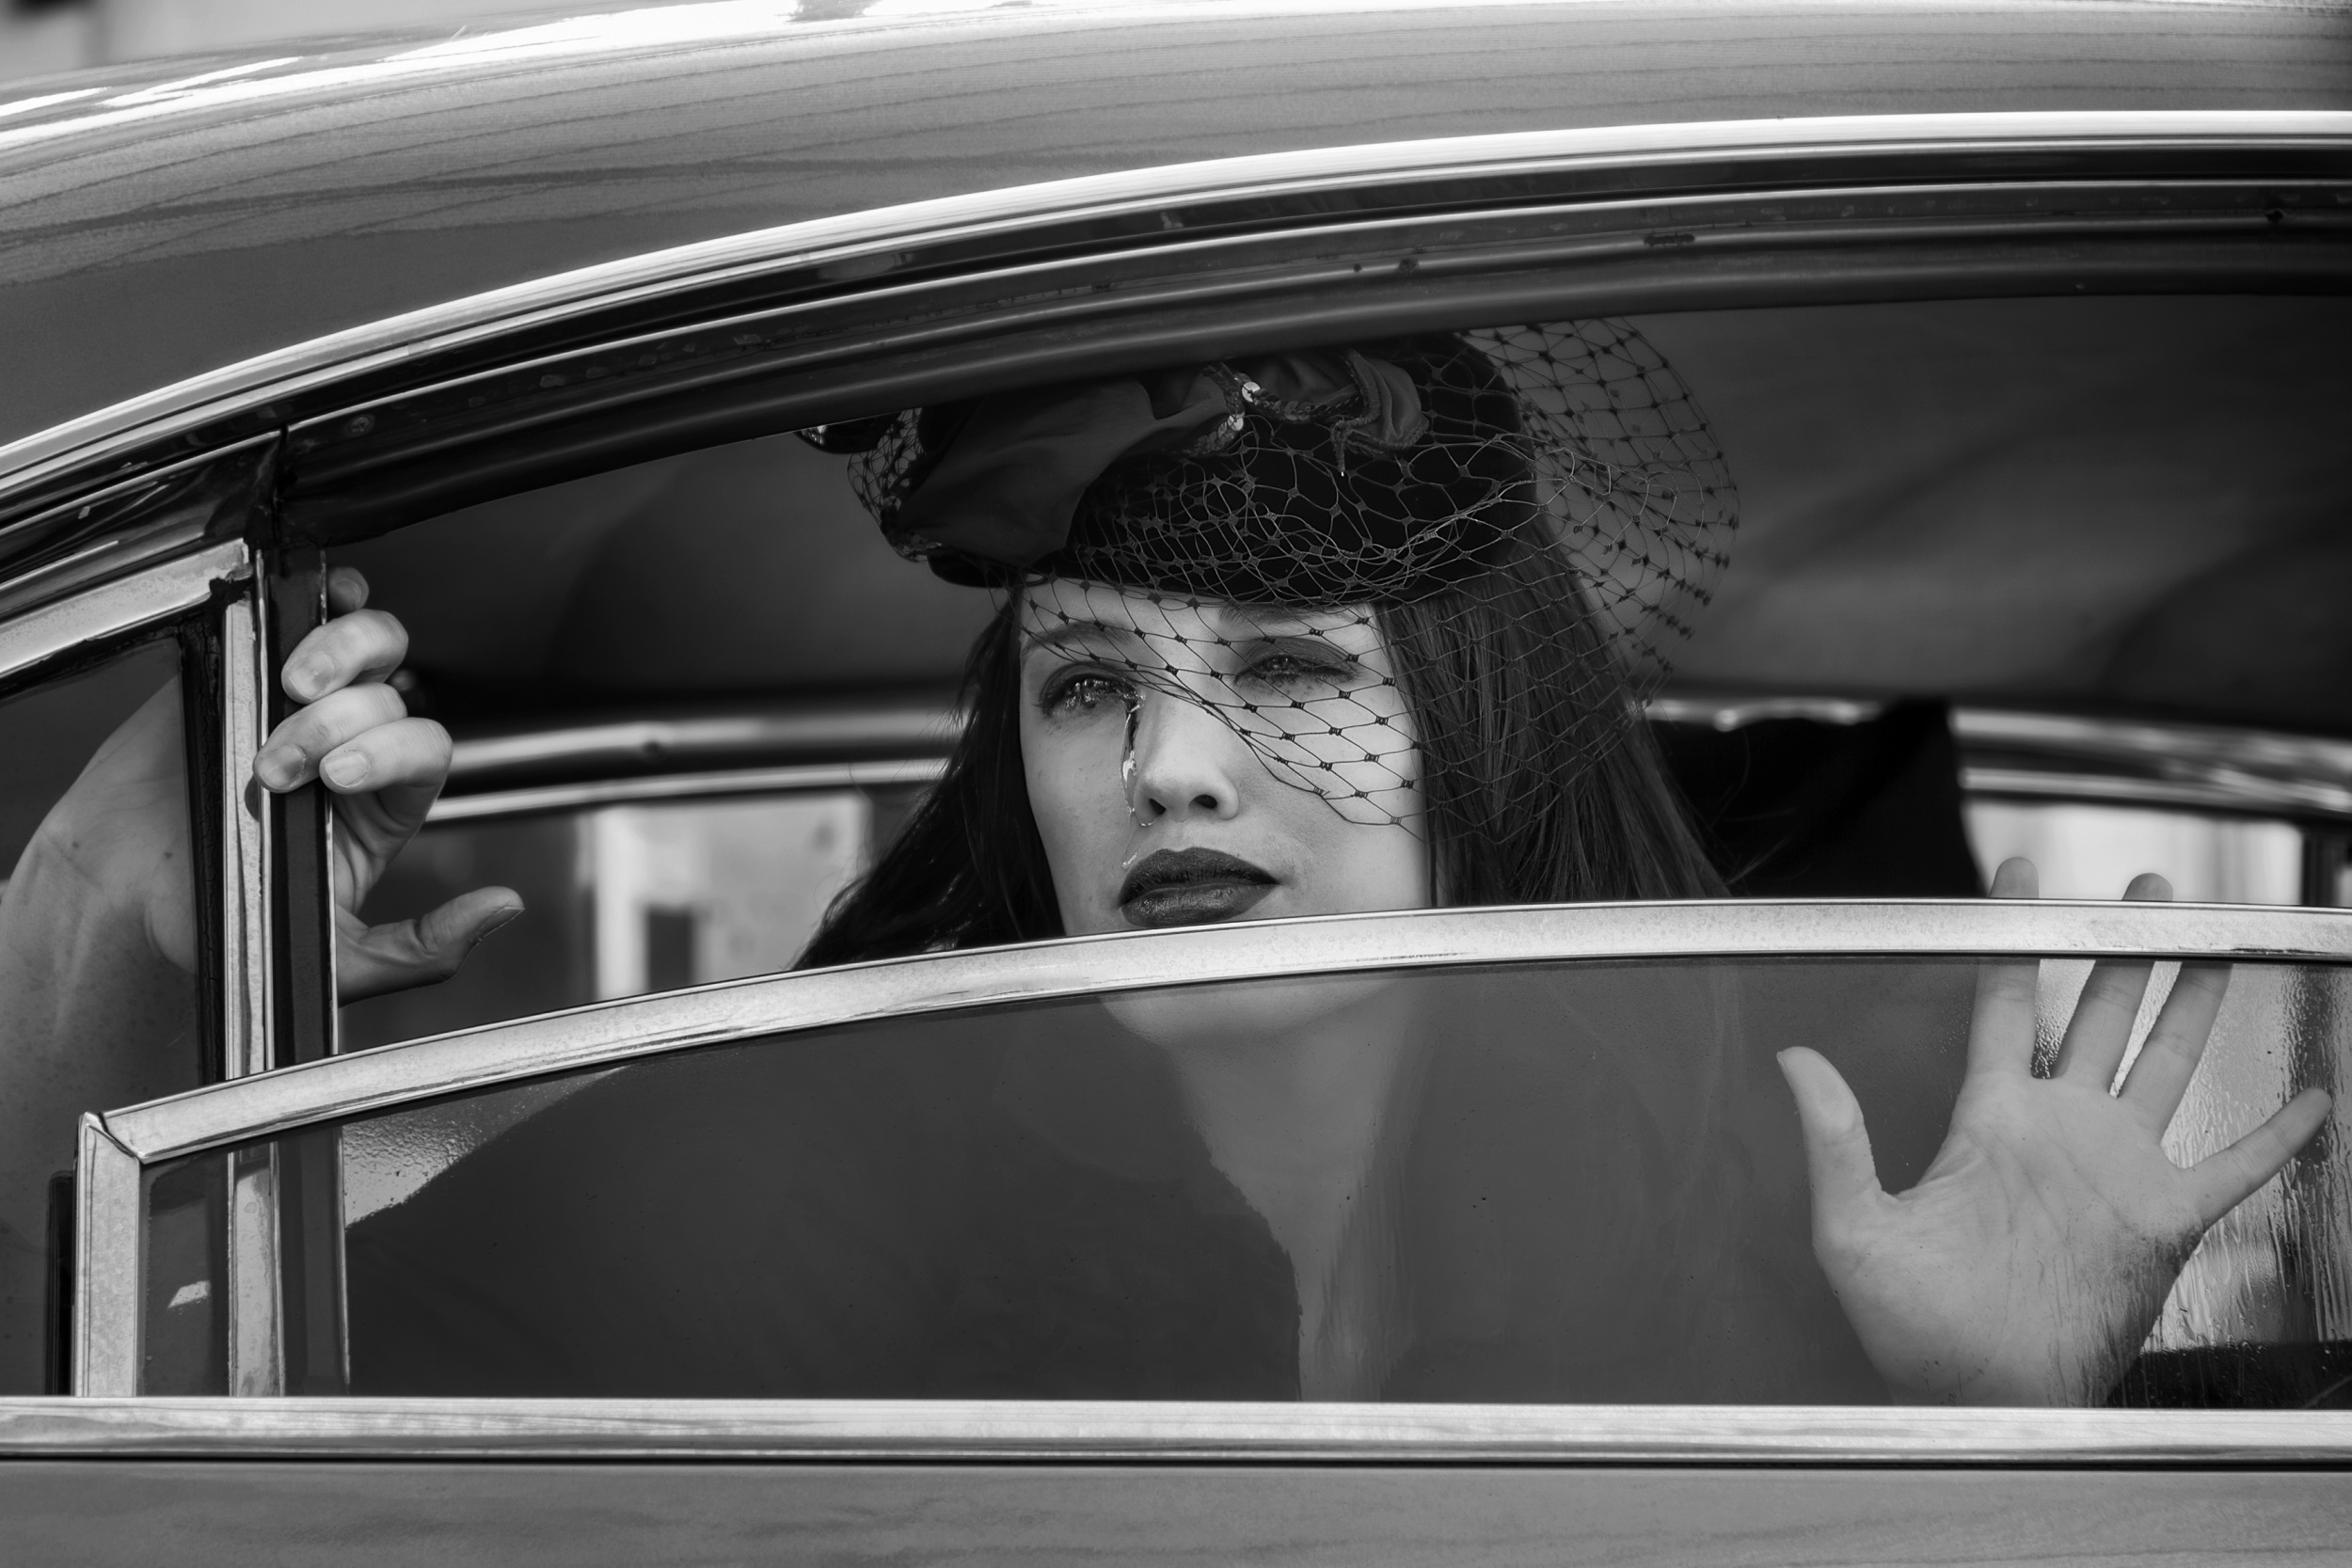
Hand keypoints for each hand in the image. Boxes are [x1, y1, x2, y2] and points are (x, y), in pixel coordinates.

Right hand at [255, 568, 520, 999]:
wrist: (117, 895)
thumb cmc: (219, 923)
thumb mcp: (335, 962)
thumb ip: (420, 948)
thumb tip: (501, 910)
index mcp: (381, 806)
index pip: (425, 751)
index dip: (393, 752)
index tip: (336, 778)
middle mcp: (351, 746)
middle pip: (394, 694)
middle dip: (341, 721)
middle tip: (280, 762)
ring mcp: (297, 703)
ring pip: (369, 645)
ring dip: (341, 652)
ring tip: (290, 689)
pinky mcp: (243, 669)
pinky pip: (299, 614)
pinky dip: (318, 600)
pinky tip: (299, 620)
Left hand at [1778, 857, 2331, 1405]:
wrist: (1979, 1397)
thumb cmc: (1911, 1327)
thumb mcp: (1855, 1227)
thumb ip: (1834, 1139)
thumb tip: (1793, 1059)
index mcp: (1989, 1119)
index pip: (2006, 1004)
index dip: (2016, 939)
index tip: (2021, 876)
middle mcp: (2059, 1129)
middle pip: (2099, 1014)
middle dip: (2122, 949)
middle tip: (2145, 890)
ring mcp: (2116, 1169)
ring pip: (2166, 1063)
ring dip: (2191, 1003)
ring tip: (2214, 943)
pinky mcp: (2164, 1220)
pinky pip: (2235, 1167)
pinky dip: (2279, 1136)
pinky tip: (2315, 1101)